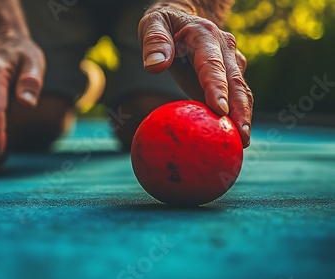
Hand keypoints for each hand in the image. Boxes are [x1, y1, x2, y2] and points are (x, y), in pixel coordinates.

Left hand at [138, 5, 252, 147]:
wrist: (182, 17)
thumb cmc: (164, 23)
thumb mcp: (153, 24)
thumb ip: (154, 42)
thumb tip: (155, 67)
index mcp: (205, 36)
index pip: (212, 65)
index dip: (217, 88)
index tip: (220, 110)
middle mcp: (224, 48)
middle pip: (235, 82)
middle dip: (240, 110)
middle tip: (241, 136)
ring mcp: (230, 61)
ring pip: (241, 90)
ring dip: (244, 116)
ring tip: (242, 143)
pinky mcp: (229, 74)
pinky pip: (234, 95)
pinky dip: (237, 115)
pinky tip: (233, 137)